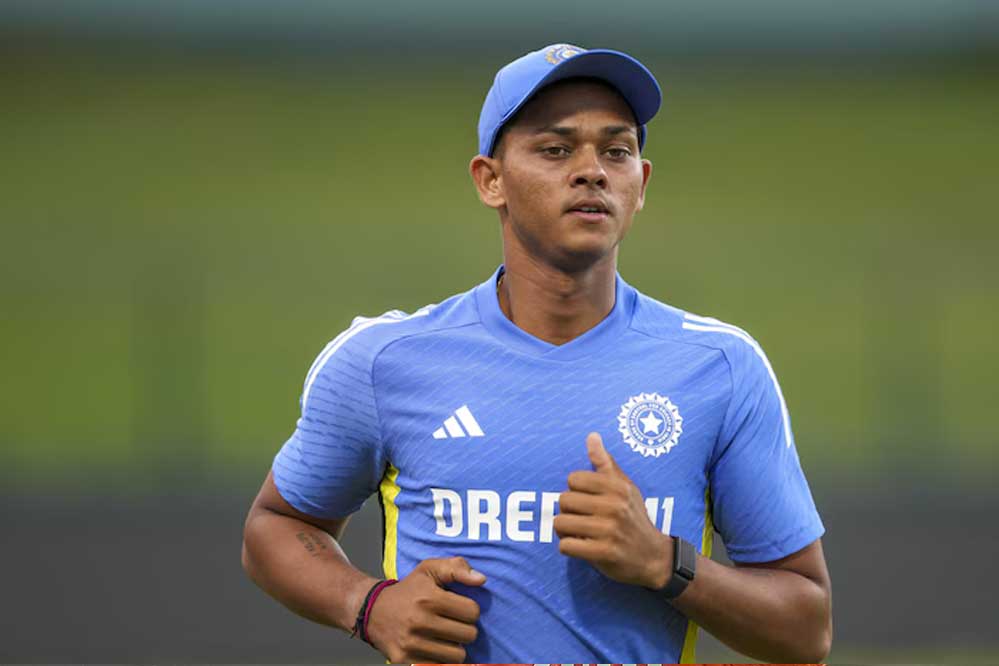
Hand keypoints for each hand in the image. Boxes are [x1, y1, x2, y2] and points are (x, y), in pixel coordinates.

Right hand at [365, 556, 484, 662]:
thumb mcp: (429, 569)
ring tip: (445, 638)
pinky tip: (435, 649)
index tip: (459, 609)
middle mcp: (420, 621)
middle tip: (453, 624)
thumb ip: (457, 568)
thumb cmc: (408, 590)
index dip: (470, 610)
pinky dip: (441, 660)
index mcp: (429, 598)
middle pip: (468, 636)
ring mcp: (411, 643)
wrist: (372, 610)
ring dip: (455, 647)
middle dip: (465, 630)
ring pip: (457, 656)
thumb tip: (481, 580)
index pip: (472, 612)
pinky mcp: (404, 660)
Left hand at [554, 432, 672, 588]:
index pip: (573, 479)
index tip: (586, 501)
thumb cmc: (634, 518)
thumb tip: (592, 436)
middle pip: (564, 501)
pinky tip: (582, 547)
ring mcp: (610, 530)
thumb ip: (605, 463)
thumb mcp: (626, 488)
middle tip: (581, 519)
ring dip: (565, 531)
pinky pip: (566, 546)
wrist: (654, 557)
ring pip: (560, 523)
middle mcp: (614, 506)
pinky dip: (569, 547)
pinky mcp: (604, 553)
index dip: (575, 491)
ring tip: (579, 533)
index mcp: (618, 487)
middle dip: (568, 512)